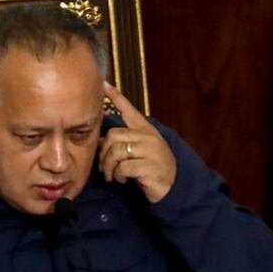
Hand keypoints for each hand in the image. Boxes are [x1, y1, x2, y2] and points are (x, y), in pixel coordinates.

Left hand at [98, 82, 177, 202]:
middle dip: (103, 154)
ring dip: (109, 167)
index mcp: (146, 130)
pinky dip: (118, 175)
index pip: (129, 110)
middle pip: (113, 136)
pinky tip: (123, 179)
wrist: (172, 186)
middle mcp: (148, 137)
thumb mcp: (139, 151)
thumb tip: (100, 141)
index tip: (104, 85)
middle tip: (105, 167)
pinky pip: (123, 167)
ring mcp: (150, 151)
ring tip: (113, 175)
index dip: (116, 98)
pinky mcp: (149, 167)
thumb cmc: (151, 168)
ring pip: (116, 151)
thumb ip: (124, 143)